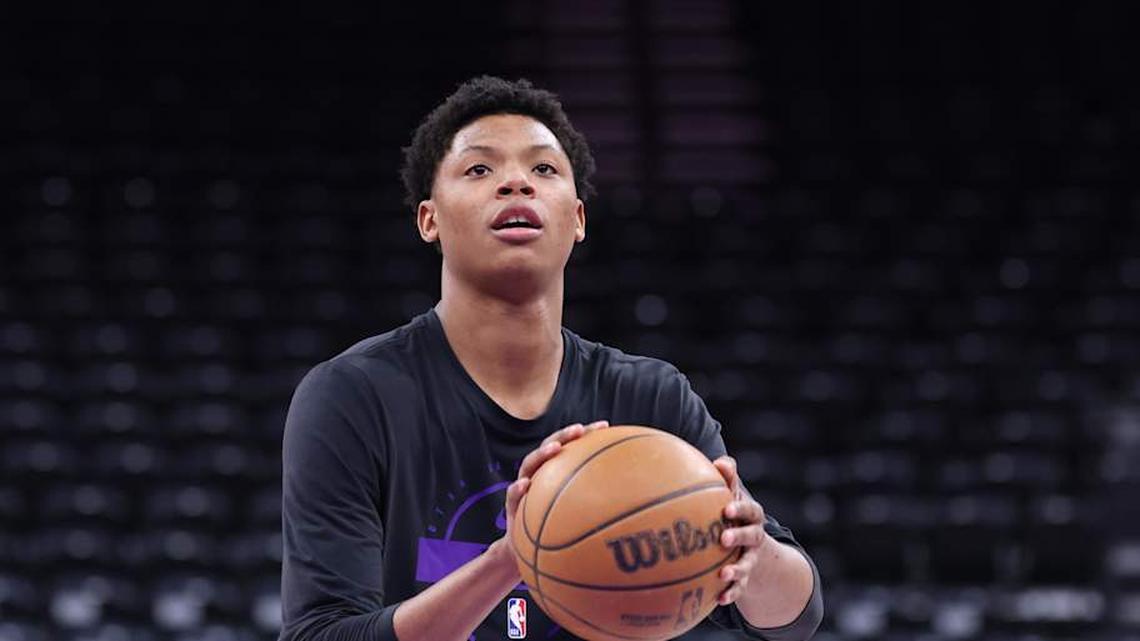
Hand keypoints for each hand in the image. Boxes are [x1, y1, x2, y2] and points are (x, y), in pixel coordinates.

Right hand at [502, 420, 609, 559]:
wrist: (528, 552)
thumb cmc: (559, 532)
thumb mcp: (580, 519)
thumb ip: (598, 505)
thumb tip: (634, 503)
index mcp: (557, 472)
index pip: (572, 447)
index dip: (587, 433)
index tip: (605, 425)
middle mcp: (540, 474)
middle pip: (551, 447)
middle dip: (565, 435)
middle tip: (579, 429)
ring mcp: (525, 487)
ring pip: (530, 464)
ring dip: (542, 453)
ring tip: (554, 448)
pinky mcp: (513, 505)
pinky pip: (513, 494)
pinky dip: (518, 488)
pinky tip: (525, 485)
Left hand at [712, 455, 772, 605]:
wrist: (751, 543)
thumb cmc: (734, 512)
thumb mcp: (733, 495)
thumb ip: (727, 479)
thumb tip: (720, 461)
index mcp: (752, 516)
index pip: (750, 510)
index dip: (740, 509)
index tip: (726, 509)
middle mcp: (754, 536)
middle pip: (751, 536)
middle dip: (739, 537)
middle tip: (723, 539)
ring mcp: (751, 558)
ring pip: (747, 564)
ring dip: (737, 571)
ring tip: (723, 576)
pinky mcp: (745, 577)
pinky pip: (740, 587)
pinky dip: (731, 593)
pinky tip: (719, 600)